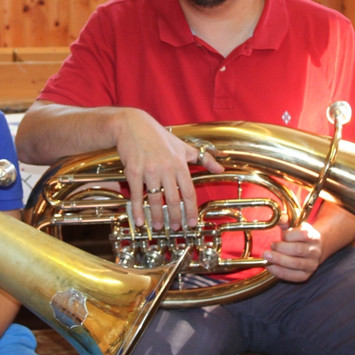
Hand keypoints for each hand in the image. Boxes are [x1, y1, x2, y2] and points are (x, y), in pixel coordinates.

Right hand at [116, 111, 223, 229]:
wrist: (132, 125)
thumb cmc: (159, 137)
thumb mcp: (183, 146)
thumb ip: (203, 158)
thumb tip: (221, 168)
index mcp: (179, 164)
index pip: (189, 192)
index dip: (191, 210)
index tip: (192, 223)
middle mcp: (166, 168)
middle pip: (173, 199)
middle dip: (175, 217)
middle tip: (176, 228)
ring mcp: (149, 170)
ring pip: (155, 199)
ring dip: (157, 216)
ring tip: (159, 227)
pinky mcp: (134, 171)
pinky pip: (136, 195)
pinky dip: (137, 210)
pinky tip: (140, 220)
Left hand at [261, 219, 324, 282]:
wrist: (313, 250)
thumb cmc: (299, 237)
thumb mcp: (295, 226)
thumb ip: (285, 221)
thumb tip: (276, 217)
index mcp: (313, 237)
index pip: (302, 235)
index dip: (288, 235)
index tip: (281, 235)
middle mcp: (315, 251)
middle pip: (297, 250)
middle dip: (280, 248)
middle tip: (269, 247)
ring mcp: (312, 265)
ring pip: (294, 264)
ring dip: (278, 260)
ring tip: (267, 256)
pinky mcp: (306, 276)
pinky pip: (292, 276)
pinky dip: (279, 272)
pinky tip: (270, 267)